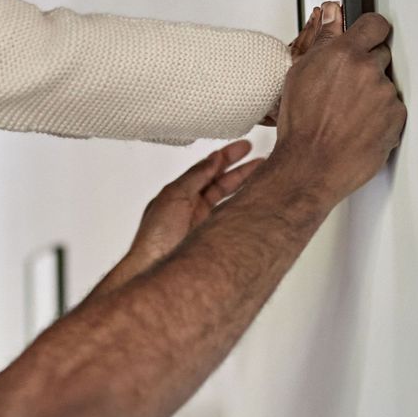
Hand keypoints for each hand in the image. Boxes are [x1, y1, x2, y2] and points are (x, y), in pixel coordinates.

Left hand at [125, 140, 263, 268]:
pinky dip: (243, 206)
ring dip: (245, 185)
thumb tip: (212, 159)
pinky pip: (232, 216)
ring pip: (229, 198)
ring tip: (262, 174)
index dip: (226, 157)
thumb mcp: (173, 196)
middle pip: (221, 182)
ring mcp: (204, 222)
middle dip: (240, 168)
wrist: (154, 269)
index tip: (243, 147)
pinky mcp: (212, 237)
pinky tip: (255, 200)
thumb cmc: (155, 238)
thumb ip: (195, 176)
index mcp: (181, 193)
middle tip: (258, 157)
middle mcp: (193, 206)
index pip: (207, 169)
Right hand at [273, 1, 405, 200]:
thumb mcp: (300, 74)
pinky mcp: (396, 118)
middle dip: (366, 67)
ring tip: (347, 114)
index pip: (374, 24)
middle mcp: (368, 70)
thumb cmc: (300, 126)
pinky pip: (392, 109)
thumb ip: (324, 42)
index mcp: (344, 54)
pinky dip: (380, 116)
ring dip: (372, 94)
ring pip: (385, 85)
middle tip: (345, 89)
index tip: (369, 37)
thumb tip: (333, 18)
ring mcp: (385, 95)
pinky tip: (358, 126)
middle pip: (380, 54)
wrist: (310, 165)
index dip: (370, 31)